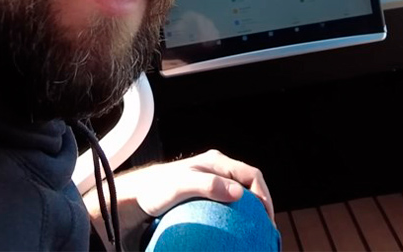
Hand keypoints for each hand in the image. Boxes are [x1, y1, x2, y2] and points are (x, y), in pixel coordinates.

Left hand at [84, 149, 274, 247]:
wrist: (135, 200)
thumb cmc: (156, 191)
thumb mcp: (181, 185)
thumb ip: (208, 186)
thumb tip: (238, 194)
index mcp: (218, 162)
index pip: (251, 175)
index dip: (264, 194)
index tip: (267, 218)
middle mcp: (218, 172)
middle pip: (250, 187)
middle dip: (263, 208)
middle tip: (266, 232)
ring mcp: (212, 187)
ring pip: (240, 200)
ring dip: (250, 217)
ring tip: (254, 238)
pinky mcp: (205, 202)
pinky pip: (226, 212)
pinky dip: (235, 224)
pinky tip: (233, 241)